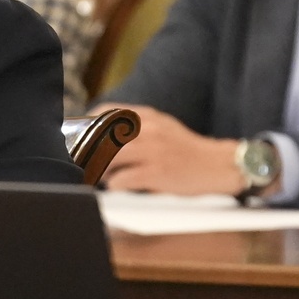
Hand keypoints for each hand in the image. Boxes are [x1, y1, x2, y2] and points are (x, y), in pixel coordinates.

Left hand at [94, 105, 244, 194]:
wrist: (219, 165)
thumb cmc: (187, 151)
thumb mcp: (163, 127)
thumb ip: (138, 126)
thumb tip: (104, 131)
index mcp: (148, 116)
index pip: (105, 112)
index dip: (87, 126)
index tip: (79, 139)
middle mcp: (148, 129)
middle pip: (102, 136)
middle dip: (87, 151)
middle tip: (82, 163)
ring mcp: (153, 150)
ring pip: (109, 157)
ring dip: (99, 170)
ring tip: (100, 176)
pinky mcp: (157, 172)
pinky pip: (122, 179)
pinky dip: (114, 184)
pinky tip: (118, 186)